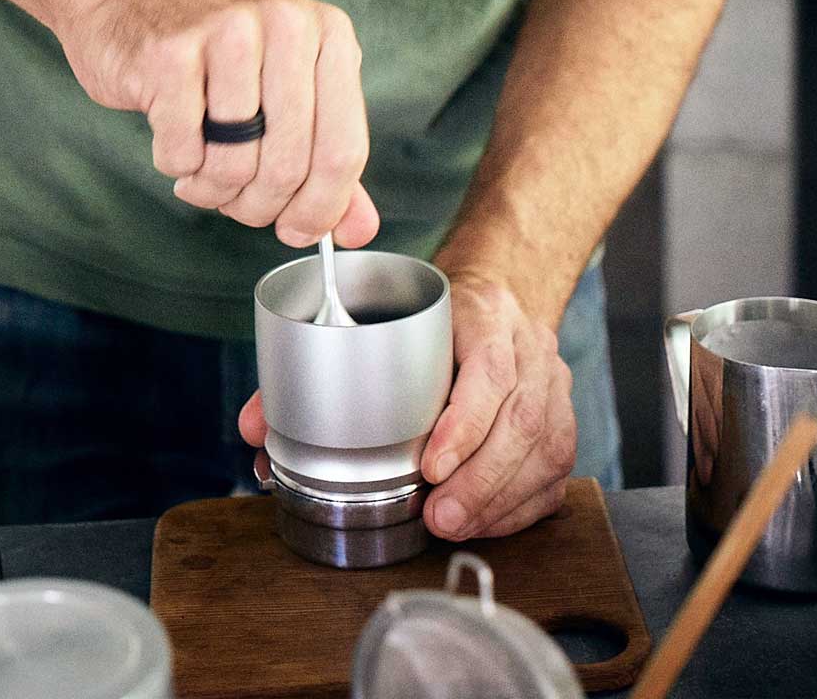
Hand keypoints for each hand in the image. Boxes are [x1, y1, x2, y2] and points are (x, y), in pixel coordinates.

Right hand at [46, 0, 377, 247]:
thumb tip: (357, 232)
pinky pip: (183, 151)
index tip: (295, 231)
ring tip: (200, 173)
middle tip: (234, 204)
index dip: (321, 208)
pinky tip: (173, 143)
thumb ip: (326, 160)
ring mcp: (228, 33)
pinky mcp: (169, 52)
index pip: (345, 150)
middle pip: (289, 166)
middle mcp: (287, 25)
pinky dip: (177, 165)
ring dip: (213, 189)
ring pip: (235, 165)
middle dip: (258, 206)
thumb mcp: (285, 90)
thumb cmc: (213, 50)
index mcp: (329, 35)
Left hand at [236, 274, 575, 541]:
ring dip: (499, 499)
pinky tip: (486, 522)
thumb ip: (315, 369)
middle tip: (439, 516)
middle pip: (521, 420)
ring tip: (455, 525)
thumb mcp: (379, 316)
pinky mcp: (562, 416)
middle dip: (480, 479)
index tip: (432, 464)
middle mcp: (528, 346)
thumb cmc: (428, 312)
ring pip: (546, 449)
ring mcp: (553, 383)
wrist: (493, 290)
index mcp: (484, 313)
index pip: (489, 368)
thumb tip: (254, 427)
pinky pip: (556, 471)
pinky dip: (520, 505)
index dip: (465, 422)